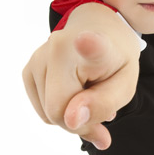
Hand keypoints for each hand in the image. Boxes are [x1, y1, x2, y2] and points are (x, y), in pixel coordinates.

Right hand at [23, 6, 139, 149]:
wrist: (99, 33)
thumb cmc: (114, 63)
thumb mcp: (125, 87)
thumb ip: (103, 105)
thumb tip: (71, 121)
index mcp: (96, 45)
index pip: (91, 46)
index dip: (89, 46)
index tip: (85, 40)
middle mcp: (58, 47)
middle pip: (58, 111)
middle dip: (81, 121)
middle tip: (100, 105)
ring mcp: (38, 58)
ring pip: (49, 115)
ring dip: (71, 114)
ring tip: (87, 90)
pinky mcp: (28, 71)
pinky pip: (44, 111)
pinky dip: (61, 109)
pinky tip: (73, 89)